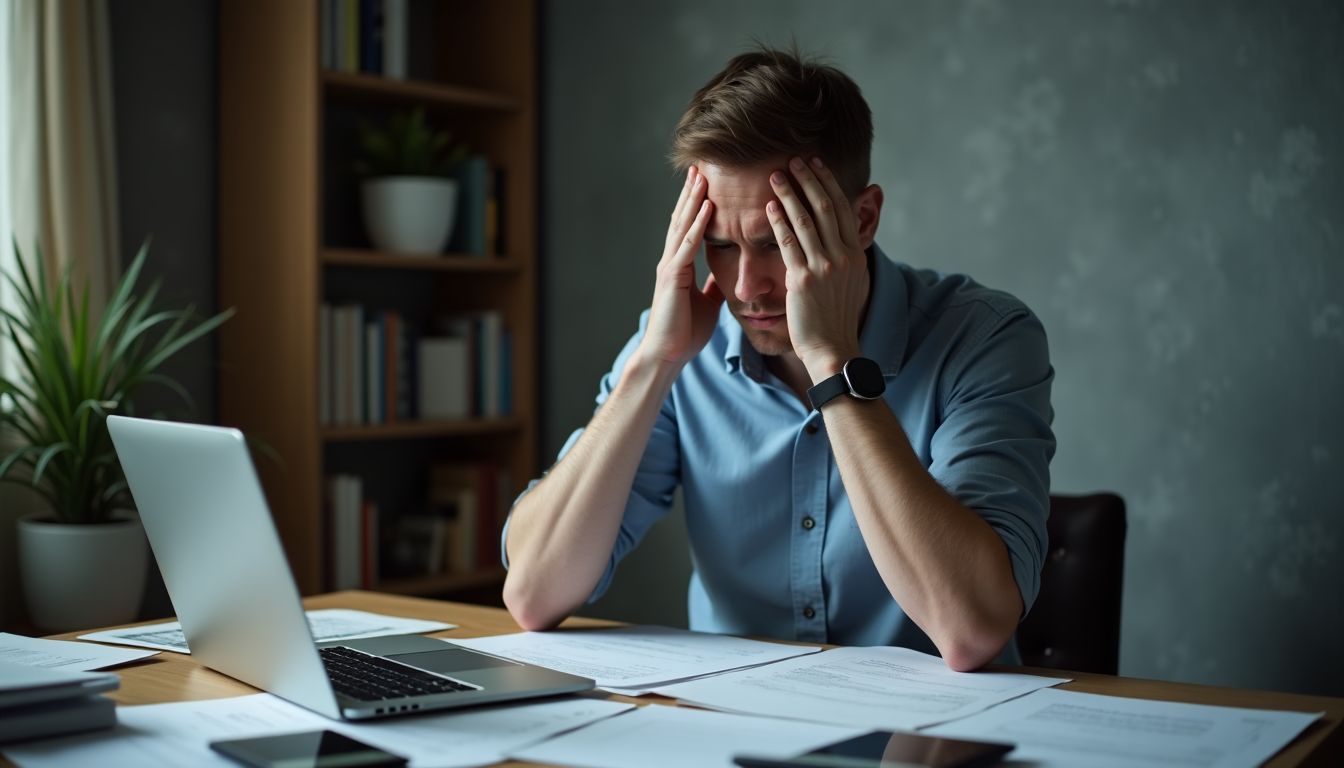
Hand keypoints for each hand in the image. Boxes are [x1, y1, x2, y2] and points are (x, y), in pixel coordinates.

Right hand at [636, 165, 724, 368]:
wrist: (668, 355)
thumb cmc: (684, 332)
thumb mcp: (706, 303)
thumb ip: (712, 285)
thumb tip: (723, 275)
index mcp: (679, 266)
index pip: (688, 229)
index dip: (696, 205)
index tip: (706, 183)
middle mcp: (672, 261)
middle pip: (682, 219)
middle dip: (691, 193)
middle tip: (700, 166)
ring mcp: (670, 267)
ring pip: (682, 226)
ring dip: (693, 199)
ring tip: (701, 175)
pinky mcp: (673, 277)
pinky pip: (687, 245)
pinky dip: (698, 224)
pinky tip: (707, 207)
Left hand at [767, 157, 869, 381]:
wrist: (832, 349)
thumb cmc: (837, 320)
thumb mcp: (853, 283)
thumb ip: (847, 257)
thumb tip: (845, 237)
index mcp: (855, 254)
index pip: (842, 208)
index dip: (828, 182)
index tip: (816, 164)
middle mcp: (843, 256)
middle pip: (824, 207)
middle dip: (808, 179)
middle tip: (794, 159)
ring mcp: (824, 267)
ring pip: (805, 220)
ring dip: (789, 194)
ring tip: (775, 176)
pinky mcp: (802, 280)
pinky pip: (788, 244)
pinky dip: (778, 222)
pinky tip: (768, 207)